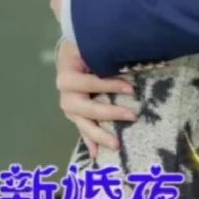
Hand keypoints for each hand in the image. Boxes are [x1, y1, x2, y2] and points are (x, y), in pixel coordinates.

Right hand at [56, 40, 136, 157]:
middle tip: (132, 116)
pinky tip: (96, 154)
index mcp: (67, 74)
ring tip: (116, 145)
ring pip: (82, 123)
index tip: (132, 89)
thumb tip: (131, 59)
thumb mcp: (91, 45)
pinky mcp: (75, 113)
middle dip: (109, 114)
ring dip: (98, 135)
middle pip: (85, 108)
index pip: (89, 83)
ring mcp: (69, 105)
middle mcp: (65, 93)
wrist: (70, 51)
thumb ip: (105, 55)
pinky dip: (89, 140)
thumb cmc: (84, 46)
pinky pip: (82, 128)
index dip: (110, 86)